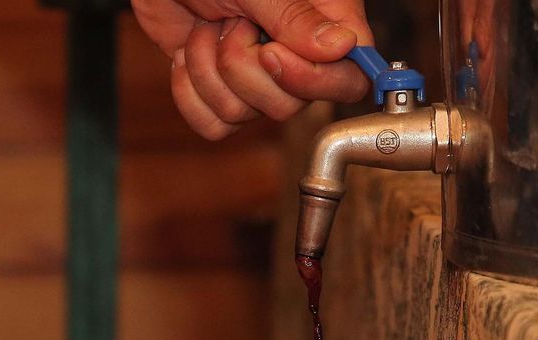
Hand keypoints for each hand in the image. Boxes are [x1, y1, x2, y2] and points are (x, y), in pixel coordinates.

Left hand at [132, 0, 374, 138]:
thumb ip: (296, 16)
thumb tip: (344, 45)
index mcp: (322, 20)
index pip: (349, 77)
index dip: (311, 80)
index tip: (271, 55)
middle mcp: (295, 55)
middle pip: (290, 106)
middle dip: (243, 68)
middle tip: (230, 22)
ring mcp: (258, 78)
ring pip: (245, 116)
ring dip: (209, 69)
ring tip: (208, 26)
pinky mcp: (222, 92)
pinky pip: (213, 125)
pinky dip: (190, 91)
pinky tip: (189, 53)